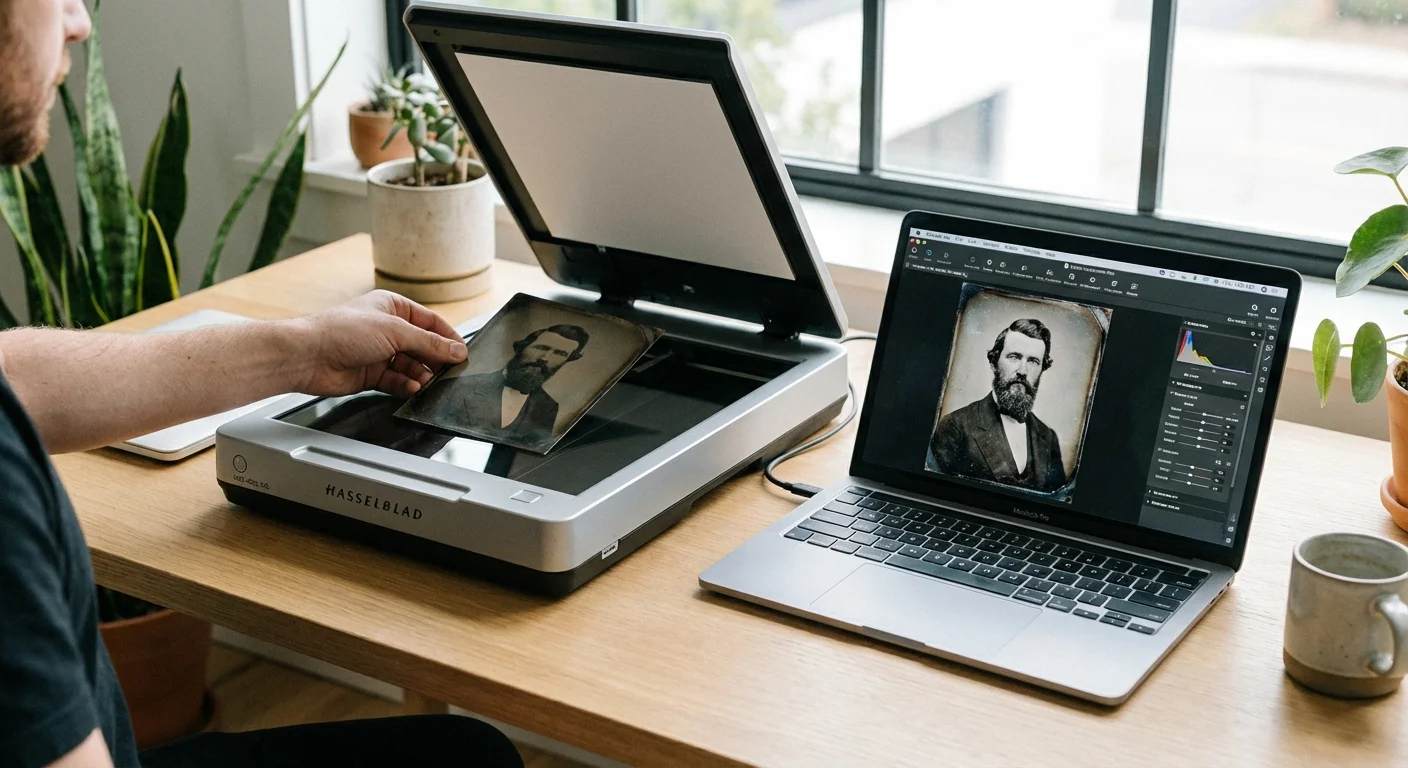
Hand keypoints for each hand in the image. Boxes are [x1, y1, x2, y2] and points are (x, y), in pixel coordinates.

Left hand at [290, 290, 467, 397]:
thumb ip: (429, 343)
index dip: (448, 338)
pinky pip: (397, 381)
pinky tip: (411, 388)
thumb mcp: (394, 331)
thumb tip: (456, 349)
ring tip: (428, 383)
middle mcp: (387, 329)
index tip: (463, 353)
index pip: (431, 323)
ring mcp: (379, 352)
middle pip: (423, 346)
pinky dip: (406, 385)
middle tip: (450, 372)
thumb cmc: (340, 332)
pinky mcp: (371, 374)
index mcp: (393, 307)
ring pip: (411, 366)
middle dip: (435, 360)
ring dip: (421, 375)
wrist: (308, 356)